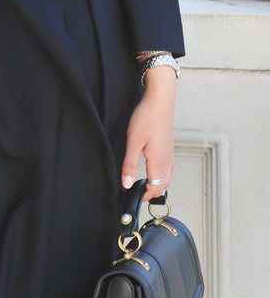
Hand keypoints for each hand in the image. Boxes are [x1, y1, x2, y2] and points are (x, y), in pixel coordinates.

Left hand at [121, 66, 176, 201]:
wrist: (160, 99)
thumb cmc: (147, 117)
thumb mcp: (133, 142)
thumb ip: (130, 165)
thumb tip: (127, 184)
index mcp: (159, 161)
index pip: (155, 188)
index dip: (144, 196)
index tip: (133, 197)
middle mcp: (168, 159)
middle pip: (163, 186)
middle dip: (152, 193)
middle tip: (137, 194)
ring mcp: (170, 152)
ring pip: (168, 177)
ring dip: (158, 185)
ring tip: (144, 185)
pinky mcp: (170, 146)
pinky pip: (169, 167)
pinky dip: (162, 174)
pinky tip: (154, 169)